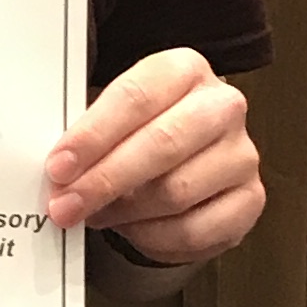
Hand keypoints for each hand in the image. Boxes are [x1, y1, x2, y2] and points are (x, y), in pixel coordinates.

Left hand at [42, 47, 262, 277]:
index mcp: (184, 69)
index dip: (93, 135)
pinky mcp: (250, 199)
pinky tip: (133, 229)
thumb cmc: (141, 134)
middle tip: (65, 206)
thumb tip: (56, 175)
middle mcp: (222, 106)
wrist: (190, 161)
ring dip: (124, 211)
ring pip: (176, 190)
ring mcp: (242, 154)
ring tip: (94, 215)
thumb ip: (89, 137)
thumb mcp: (114, 120)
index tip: (59, 166)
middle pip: (162, 143)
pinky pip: (195, 229)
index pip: (136, 97)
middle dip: (104, 179)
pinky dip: (154, 236)